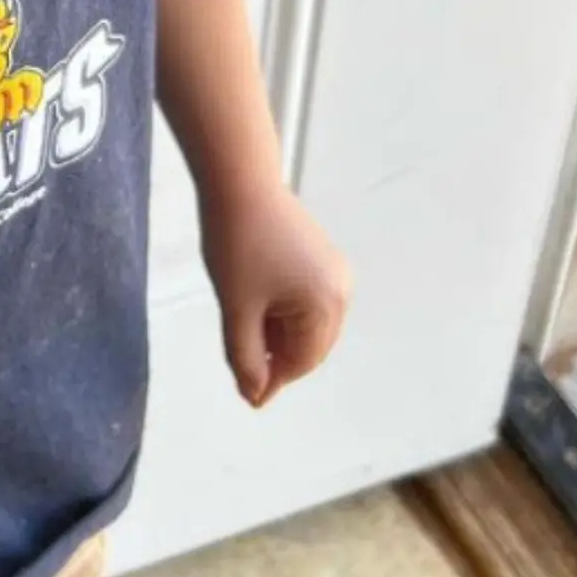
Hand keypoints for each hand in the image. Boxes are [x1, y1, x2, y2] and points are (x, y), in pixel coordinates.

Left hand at [200, 183, 350, 407]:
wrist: (238, 181)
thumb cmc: (236, 242)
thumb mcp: (236, 306)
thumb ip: (246, 355)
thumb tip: (254, 394)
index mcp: (326, 304)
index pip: (301, 361)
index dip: (272, 381)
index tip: (247, 395)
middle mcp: (341, 289)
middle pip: (308, 345)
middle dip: (276, 357)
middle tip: (241, 363)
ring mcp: (334, 271)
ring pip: (306, 323)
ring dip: (277, 333)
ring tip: (242, 325)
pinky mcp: (320, 256)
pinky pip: (305, 300)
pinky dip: (281, 311)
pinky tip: (254, 304)